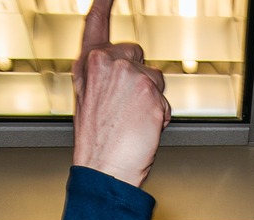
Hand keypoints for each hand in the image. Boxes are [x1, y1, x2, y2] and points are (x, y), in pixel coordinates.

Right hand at [71, 0, 169, 186]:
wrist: (103, 167)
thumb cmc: (96, 140)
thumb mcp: (89, 98)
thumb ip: (103, 74)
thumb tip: (123, 64)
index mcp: (89, 63)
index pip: (96, 23)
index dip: (104, 3)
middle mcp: (107, 63)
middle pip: (137, 53)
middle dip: (138, 76)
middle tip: (125, 107)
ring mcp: (130, 75)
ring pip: (156, 77)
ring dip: (151, 99)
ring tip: (132, 121)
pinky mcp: (150, 91)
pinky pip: (164, 100)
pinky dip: (159, 116)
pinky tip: (142, 128)